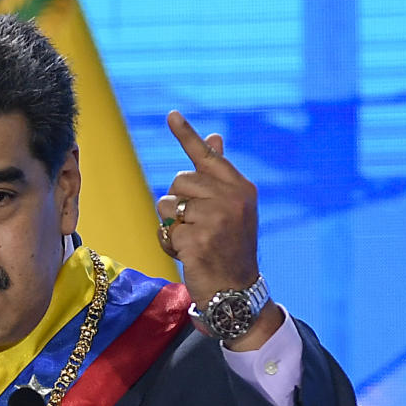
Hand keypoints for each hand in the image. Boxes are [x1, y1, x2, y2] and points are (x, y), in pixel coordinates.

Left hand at [157, 110, 280, 348]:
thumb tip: (214, 138)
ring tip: (193, 241)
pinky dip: (169, 245)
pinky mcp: (197, 240)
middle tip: (196, 225)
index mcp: (240, 188)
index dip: (187, 135)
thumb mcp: (230, 209)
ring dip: (171, 225)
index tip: (170, 114)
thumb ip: (218, 176)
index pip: (207, 157)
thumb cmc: (229, 248)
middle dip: (177, 202)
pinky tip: (188, 256)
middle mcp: (231, 199)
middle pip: (179, 180)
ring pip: (167, 205)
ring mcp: (216, 220)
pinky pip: (165, 231)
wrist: (235, 291)